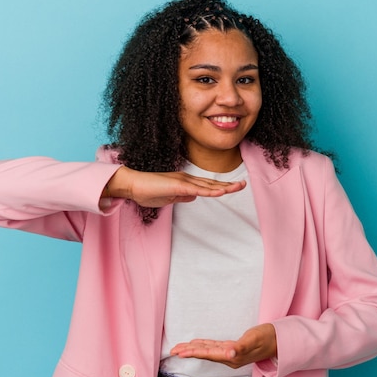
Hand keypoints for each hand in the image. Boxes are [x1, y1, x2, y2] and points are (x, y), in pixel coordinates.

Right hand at [105, 166, 245, 207]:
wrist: (133, 185)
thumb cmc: (147, 192)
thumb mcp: (169, 197)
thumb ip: (181, 196)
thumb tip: (193, 197)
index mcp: (185, 182)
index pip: (207, 186)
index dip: (221, 187)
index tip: (233, 187)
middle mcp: (187, 179)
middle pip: (212, 184)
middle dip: (228, 185)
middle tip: (243, 184)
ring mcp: (184, 181)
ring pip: (208, 185)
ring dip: (224, 187)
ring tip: (239, 186)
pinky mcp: (178, 186)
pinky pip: (198, 190)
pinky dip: (210, 191)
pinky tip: (221, 192)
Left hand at [169, 324, 276, 368]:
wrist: (278, 340)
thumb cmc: (267, 338)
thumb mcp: (254, 340)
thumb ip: (241, 347)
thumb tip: (230, 353)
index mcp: (232, 356)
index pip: (209, 354)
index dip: (194, 352)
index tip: (181, 352)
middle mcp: (229, 356)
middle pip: (205, 354)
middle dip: (188, 352)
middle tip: (173, 350)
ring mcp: (231, 353)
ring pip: (208, 351)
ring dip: (193, 349)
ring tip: (180, 348)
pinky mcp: (233, 347)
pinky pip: (214, 347)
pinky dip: (203, 346)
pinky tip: (198, 344)